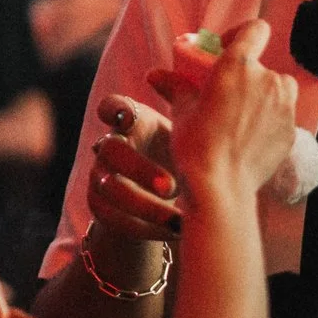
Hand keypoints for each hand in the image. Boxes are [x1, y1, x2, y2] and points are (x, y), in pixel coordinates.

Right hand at [88, 94, 180, 240]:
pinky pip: (115, 219)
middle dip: (139, 169)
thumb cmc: (178, 151)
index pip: (112, 106)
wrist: (161, 193)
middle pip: (111, 151)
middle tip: (171, 187)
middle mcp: (109, 145)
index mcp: (132, 121)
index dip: (114, 109)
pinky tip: (174, 231)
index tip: (127, 118)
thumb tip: (217, 86)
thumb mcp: (186, 131)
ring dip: (145, 206)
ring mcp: (100, 176)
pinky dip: (146, 228)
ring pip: (111, 190)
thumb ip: (193, 112)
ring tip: (178, 218)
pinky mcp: (100, 206)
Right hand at [166, 20, 296, 202]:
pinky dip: (269, 122)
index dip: (242, 34)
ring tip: (238, 119)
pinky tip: (248, 139)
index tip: (226, 49)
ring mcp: (284, 105)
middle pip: (262, 66)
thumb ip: (175, 86)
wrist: (220, 186)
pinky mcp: (291, 130)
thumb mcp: (182, 111)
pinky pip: (282, 116)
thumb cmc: (196, 145)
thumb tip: (155, 75)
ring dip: (261, 97)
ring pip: (277, 90)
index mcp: (239, 65)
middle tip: (226, 97)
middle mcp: (268, 79)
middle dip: (246, 77)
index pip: (255, 28)